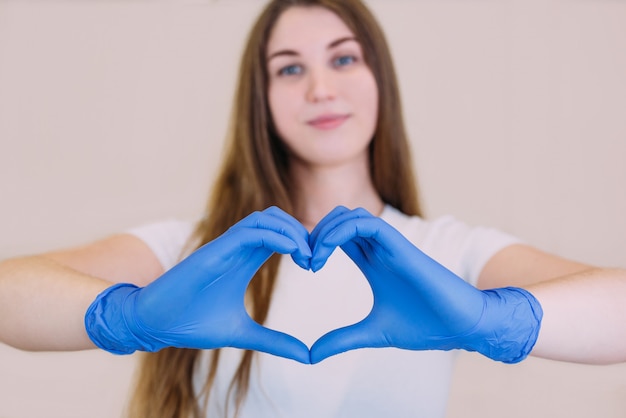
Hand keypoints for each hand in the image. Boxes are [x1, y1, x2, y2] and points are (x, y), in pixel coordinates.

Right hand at [85, 206, 311, 363]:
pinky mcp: (213, 251)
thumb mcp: (242, 333)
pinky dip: (274, 235)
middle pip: (276, 219)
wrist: (154, 323)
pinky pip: (248, 231)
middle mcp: (236, 248)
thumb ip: (274, 341)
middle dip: (301, 232)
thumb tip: (305, 356)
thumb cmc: (191, 323)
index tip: (315, 264)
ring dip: (291, 230)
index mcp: (244, 260)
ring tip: (306, 254)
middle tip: (316, 257)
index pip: (279, 236)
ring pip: (265, 218)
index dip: (301, 243)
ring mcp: (224, 247)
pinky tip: (293, 251)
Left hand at [308, 206, 541, 363]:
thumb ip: (342, 339)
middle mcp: (379, 249)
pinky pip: (368, 224)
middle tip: (303, 260)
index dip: (316, 243)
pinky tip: (325, 255)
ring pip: (350, 216)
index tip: (304, 266)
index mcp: (373, 262)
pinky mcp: (402, 247)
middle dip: (315, 234)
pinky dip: (340, 231)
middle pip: (339, 220)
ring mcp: (390, 246)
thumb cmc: (425, 325)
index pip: (338, 236)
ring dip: (324, 231)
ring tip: (312, 260)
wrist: (462, 326)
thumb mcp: (373, 332)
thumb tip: (311, 355)